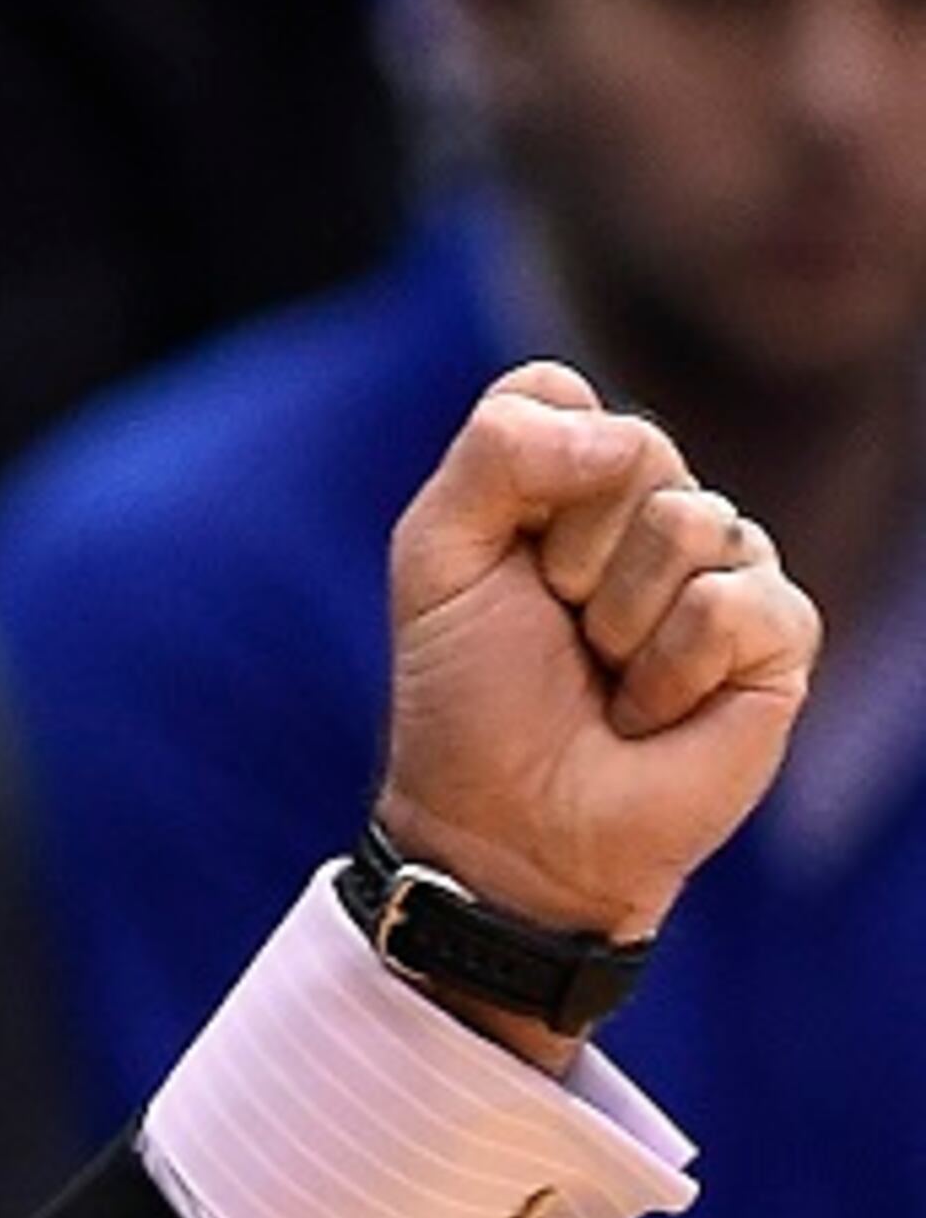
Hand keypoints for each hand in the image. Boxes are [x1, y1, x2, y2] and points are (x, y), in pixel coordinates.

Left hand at [379, 362, 818, 974]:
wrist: (511, 824)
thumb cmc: (469, 693)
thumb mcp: (437, 554)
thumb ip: (497, 451)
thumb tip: (620, 437)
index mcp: (563, 476)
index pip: (555, 393)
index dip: (517, 474)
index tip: (496, 556)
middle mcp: (651, 508)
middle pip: (633, 447)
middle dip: (568, 550)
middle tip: (555, 626)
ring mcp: (723, 567)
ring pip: (689, 521)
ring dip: (619, 618)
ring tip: (605, 675)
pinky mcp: (780, 635)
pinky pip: (737, 603)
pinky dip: (672, 670)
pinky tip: (654, 711)